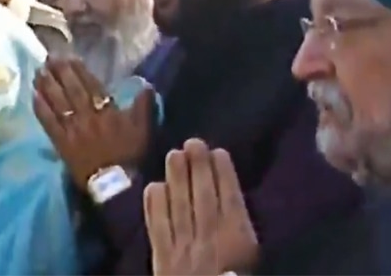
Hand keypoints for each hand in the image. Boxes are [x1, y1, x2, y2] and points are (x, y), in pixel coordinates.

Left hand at [33, 57, 152, 187]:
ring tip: (39, 71)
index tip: (69, 57)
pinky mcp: (61, 143)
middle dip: (60, 72)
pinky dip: (41, 108)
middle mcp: (87, 115)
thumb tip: (146, 84)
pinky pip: (48, 122)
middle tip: (49, 57)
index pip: (90, 85)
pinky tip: (33, 96)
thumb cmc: (130, 156)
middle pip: (71, 89)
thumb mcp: (144, 129)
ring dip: (47, 85)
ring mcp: (72, 129)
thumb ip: (144, 105)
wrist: (116, 185)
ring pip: (57, 102)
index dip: (78, 70)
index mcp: (106, 110)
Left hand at [145, 139, 257, 275]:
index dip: (223, 176)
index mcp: (238, 246)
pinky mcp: (162, 261)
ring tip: (174, 154)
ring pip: (178, 208)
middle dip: (198, 169)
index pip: (230, 203)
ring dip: (176, 180)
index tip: (219, 152)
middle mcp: (208, 243)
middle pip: (202, 199)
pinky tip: (152, 188)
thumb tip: (237, 217)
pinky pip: (157, 229)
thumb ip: (246, 252)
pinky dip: (154, 207)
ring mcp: (182, 251)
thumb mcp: (251, 267)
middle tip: (192, 142)